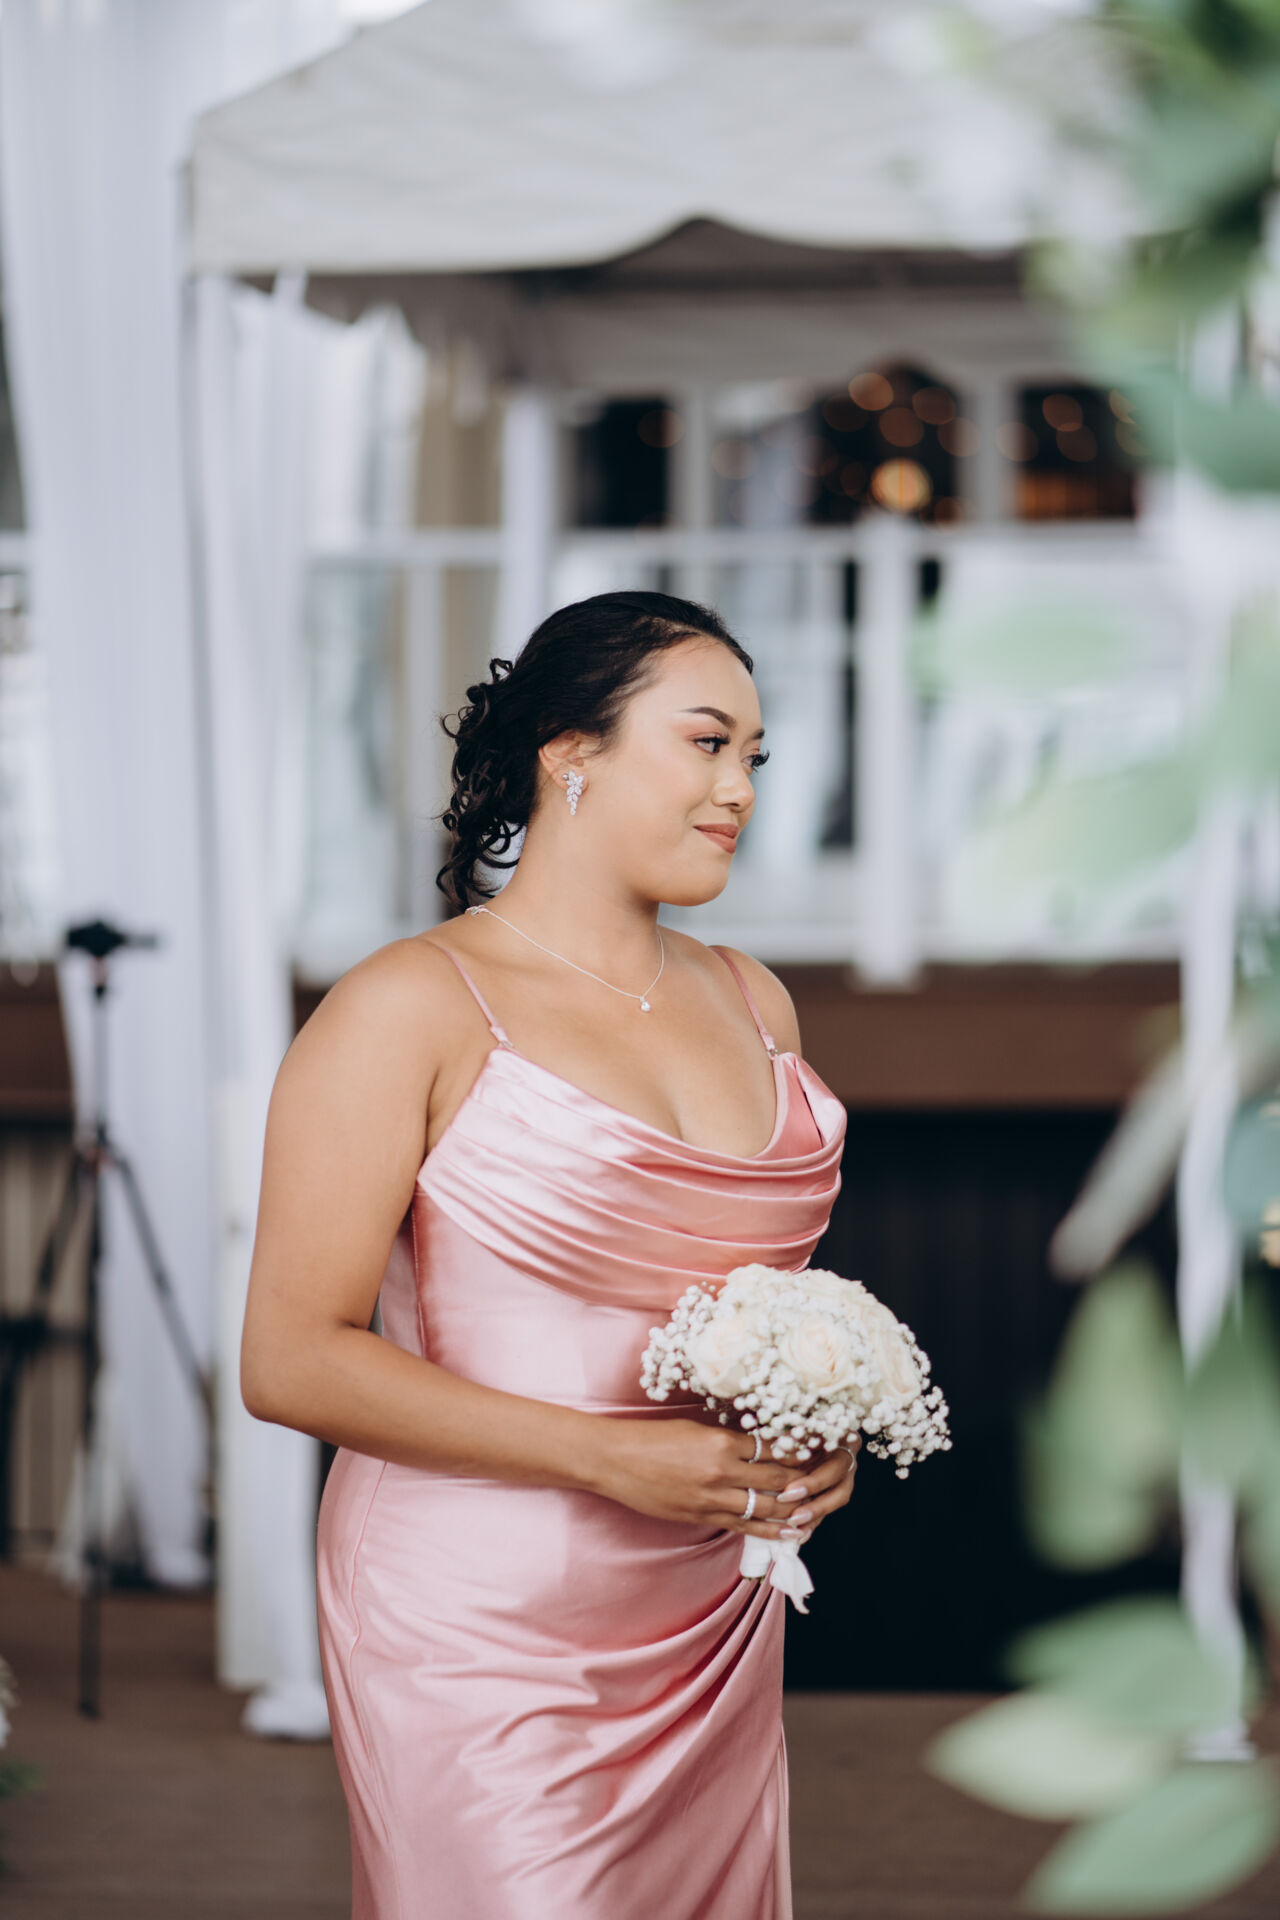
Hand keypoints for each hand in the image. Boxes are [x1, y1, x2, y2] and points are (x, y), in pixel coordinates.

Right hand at [591, 1420, 858, 1542]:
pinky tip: (789, 1532)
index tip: (819, 1449)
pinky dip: (770, 1531)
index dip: (800, 1451)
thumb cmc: (651, 1438)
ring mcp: (711, 1499)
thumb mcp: (694, 1430)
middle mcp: (720, 1472)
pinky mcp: (701, 1516)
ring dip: (793, 1510)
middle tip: (828, 1479)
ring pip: (765, 1507)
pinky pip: (744, 1527)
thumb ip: (727, 1440)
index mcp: (720, 1443)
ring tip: (816, 1511)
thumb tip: (760, 1446)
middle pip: (776, 1479)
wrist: (613, 1460)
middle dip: (805, 1480)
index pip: (772, 1448)